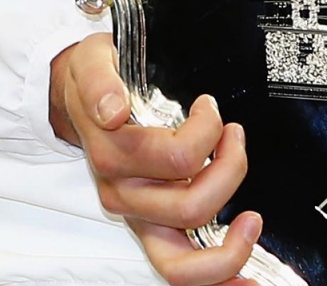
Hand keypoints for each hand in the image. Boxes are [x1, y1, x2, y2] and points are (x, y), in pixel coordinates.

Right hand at [51, 34, 261, 283]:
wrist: (77, 98)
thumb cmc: (97, 79)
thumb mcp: (93, 62)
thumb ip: (101, 82)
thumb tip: (113, 109)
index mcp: (113, 158)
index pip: (177, 159)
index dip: (207, 132)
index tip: (209, 105)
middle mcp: (125, 196)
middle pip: (191, 207)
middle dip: (230, 171)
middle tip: (234, 136)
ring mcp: (139, 218)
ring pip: (185, 260)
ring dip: (231, 235)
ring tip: (248, 205)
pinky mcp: (152, 230)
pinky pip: (180, 273)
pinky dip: (218, 280)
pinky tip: (248, 284)